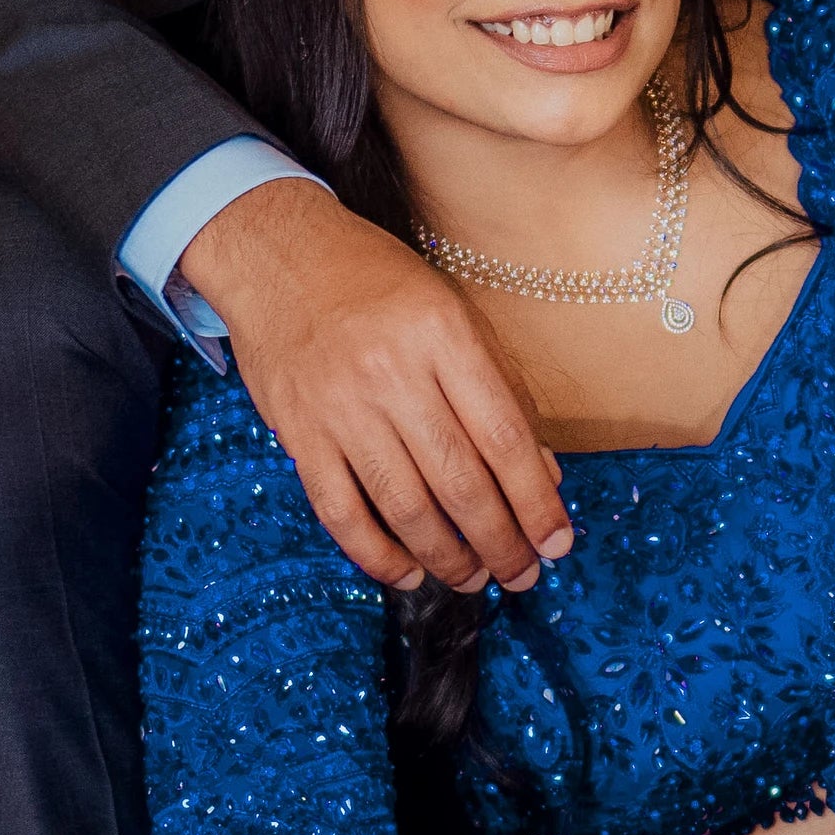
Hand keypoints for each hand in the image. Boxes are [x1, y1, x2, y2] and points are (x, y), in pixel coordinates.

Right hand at [175, 182, 571, 597]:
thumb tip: (540, 475)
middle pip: (459, 482)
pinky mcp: (298, 433)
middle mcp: (392, 374)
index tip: (557, 542)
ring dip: (447, 558)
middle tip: (522, 575)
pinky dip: (375, 554)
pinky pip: (340, 512)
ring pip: (404, 506)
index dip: (535, 501)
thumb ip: (497, 390)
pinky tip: (406, 575)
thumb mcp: (451, 312)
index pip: (503, 438)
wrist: (277, 254)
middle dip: (501, 543)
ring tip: (474, 580)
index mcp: (442, 336)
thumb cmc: (375, 283)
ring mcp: (340, 408)